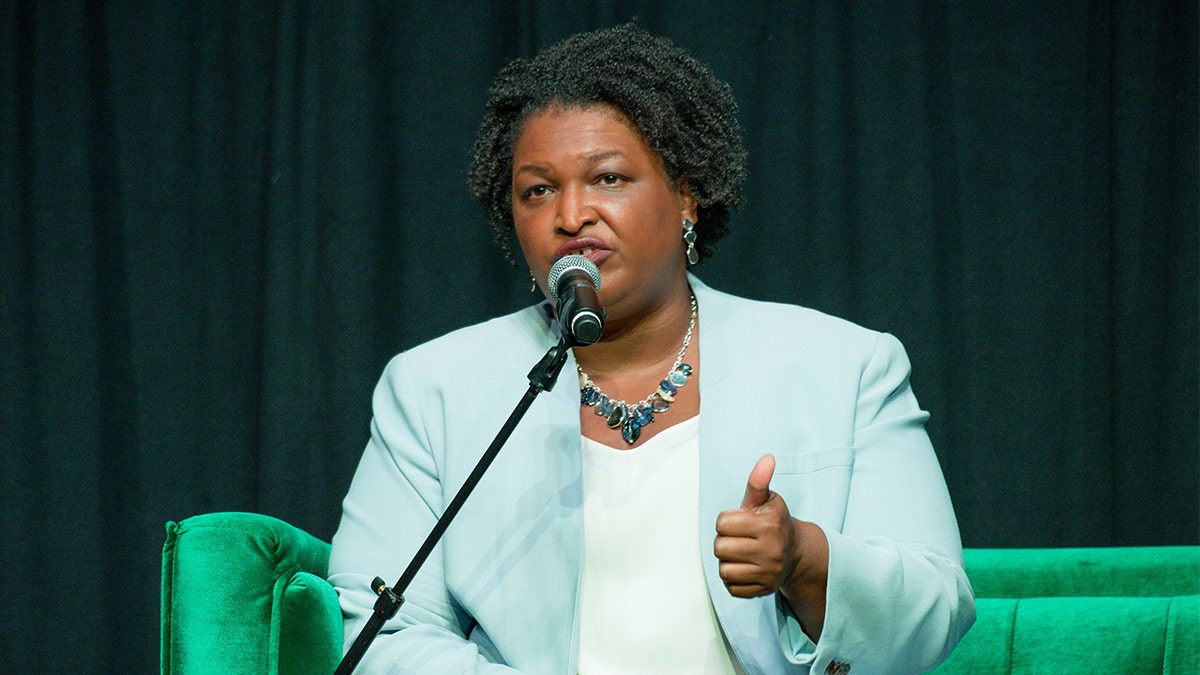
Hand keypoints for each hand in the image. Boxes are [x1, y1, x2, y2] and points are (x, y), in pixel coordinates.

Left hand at [713, 454, 800, 597]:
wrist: (796, 552)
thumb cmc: (774, 521)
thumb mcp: (767, 499)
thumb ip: (759, 480)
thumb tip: (767, 458)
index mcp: (769, 524)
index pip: (721, 523)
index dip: (726, 521)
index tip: (739, 521)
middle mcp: (771, 550)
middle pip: (719, 548)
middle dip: (724, 541)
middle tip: (738, 538)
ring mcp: (769, 573)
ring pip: (724, 570)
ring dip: (727, 561)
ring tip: (739, 554)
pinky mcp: (764, 590)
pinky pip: (731, 588)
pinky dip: (734, 579)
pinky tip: (745, 568)